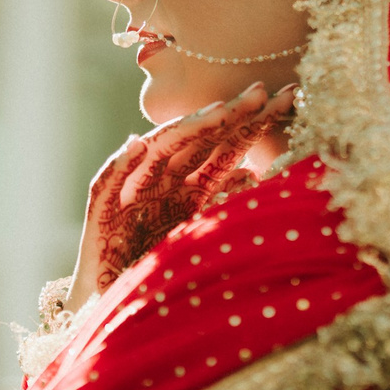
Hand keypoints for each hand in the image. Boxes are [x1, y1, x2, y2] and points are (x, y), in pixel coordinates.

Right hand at [71, 82, 296, 309]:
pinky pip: (108, 182)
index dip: (254, 124)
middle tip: (262, 90)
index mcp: (191, 186)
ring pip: (160, 150)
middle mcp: (165, 180)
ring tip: (216, 112)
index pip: (227, 148)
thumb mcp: (200, 235)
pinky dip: (121, 163)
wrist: (115, 298)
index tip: (287, 100)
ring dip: (186, 129)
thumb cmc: (160, 270)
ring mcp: (134, 190)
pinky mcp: (102, 209)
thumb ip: (221, 203)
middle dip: (232, 113)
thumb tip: (252, 175)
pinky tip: (136, 146)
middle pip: (202, 139)